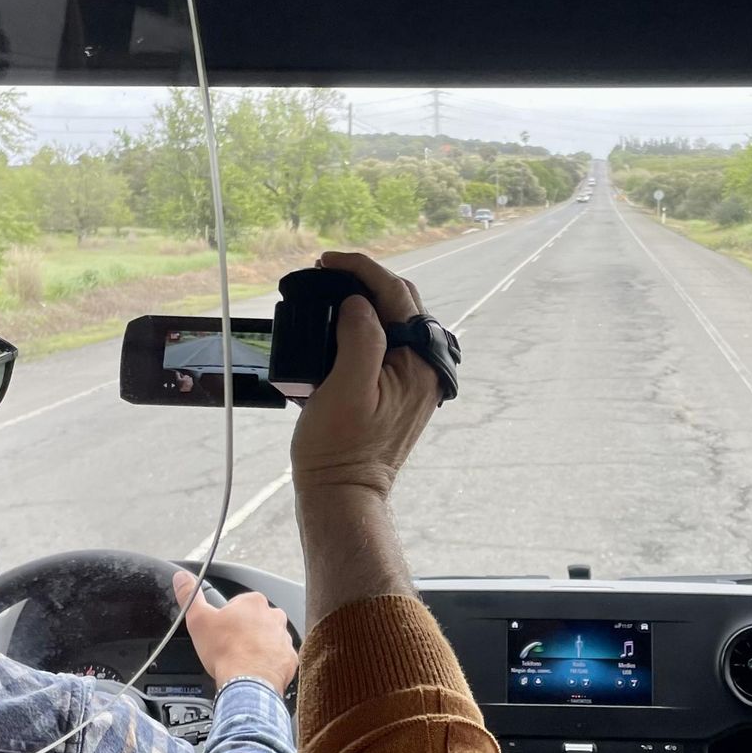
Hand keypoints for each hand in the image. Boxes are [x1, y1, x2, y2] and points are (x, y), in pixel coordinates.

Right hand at [174, 571, 297, 695]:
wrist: (248, 681)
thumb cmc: (225, 651)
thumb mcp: (199, 620)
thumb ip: (190, 595)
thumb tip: (181, 577)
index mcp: (254, 602)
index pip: (237, 605)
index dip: (225, 620)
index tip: (219, 633)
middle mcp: (274, 615)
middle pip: (254, 621)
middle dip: (242, 632)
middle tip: (228, 647)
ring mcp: (284, 637)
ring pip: (267, 639)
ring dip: (256, 647)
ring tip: (241, 660)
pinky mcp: (289, 657)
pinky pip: (277, 657)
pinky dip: (267, 663)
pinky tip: (254, 670)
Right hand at [290, 251, 438, 497]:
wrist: (342, 492)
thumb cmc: (338, 446)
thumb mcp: (345, 387)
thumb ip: (361, 337)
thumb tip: (360, 302)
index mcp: (421, 363)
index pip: (397, 295)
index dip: (361, 269)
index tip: (326, 259)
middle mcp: (427, 367)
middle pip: (401, 302)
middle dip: (364, 280)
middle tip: (324, 271)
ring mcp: (417, 378)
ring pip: (395, 320)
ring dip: (365, 300)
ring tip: (328, 290)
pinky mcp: (402, 388)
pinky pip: (388, 342)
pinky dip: (365, 325)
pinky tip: (339, 322)